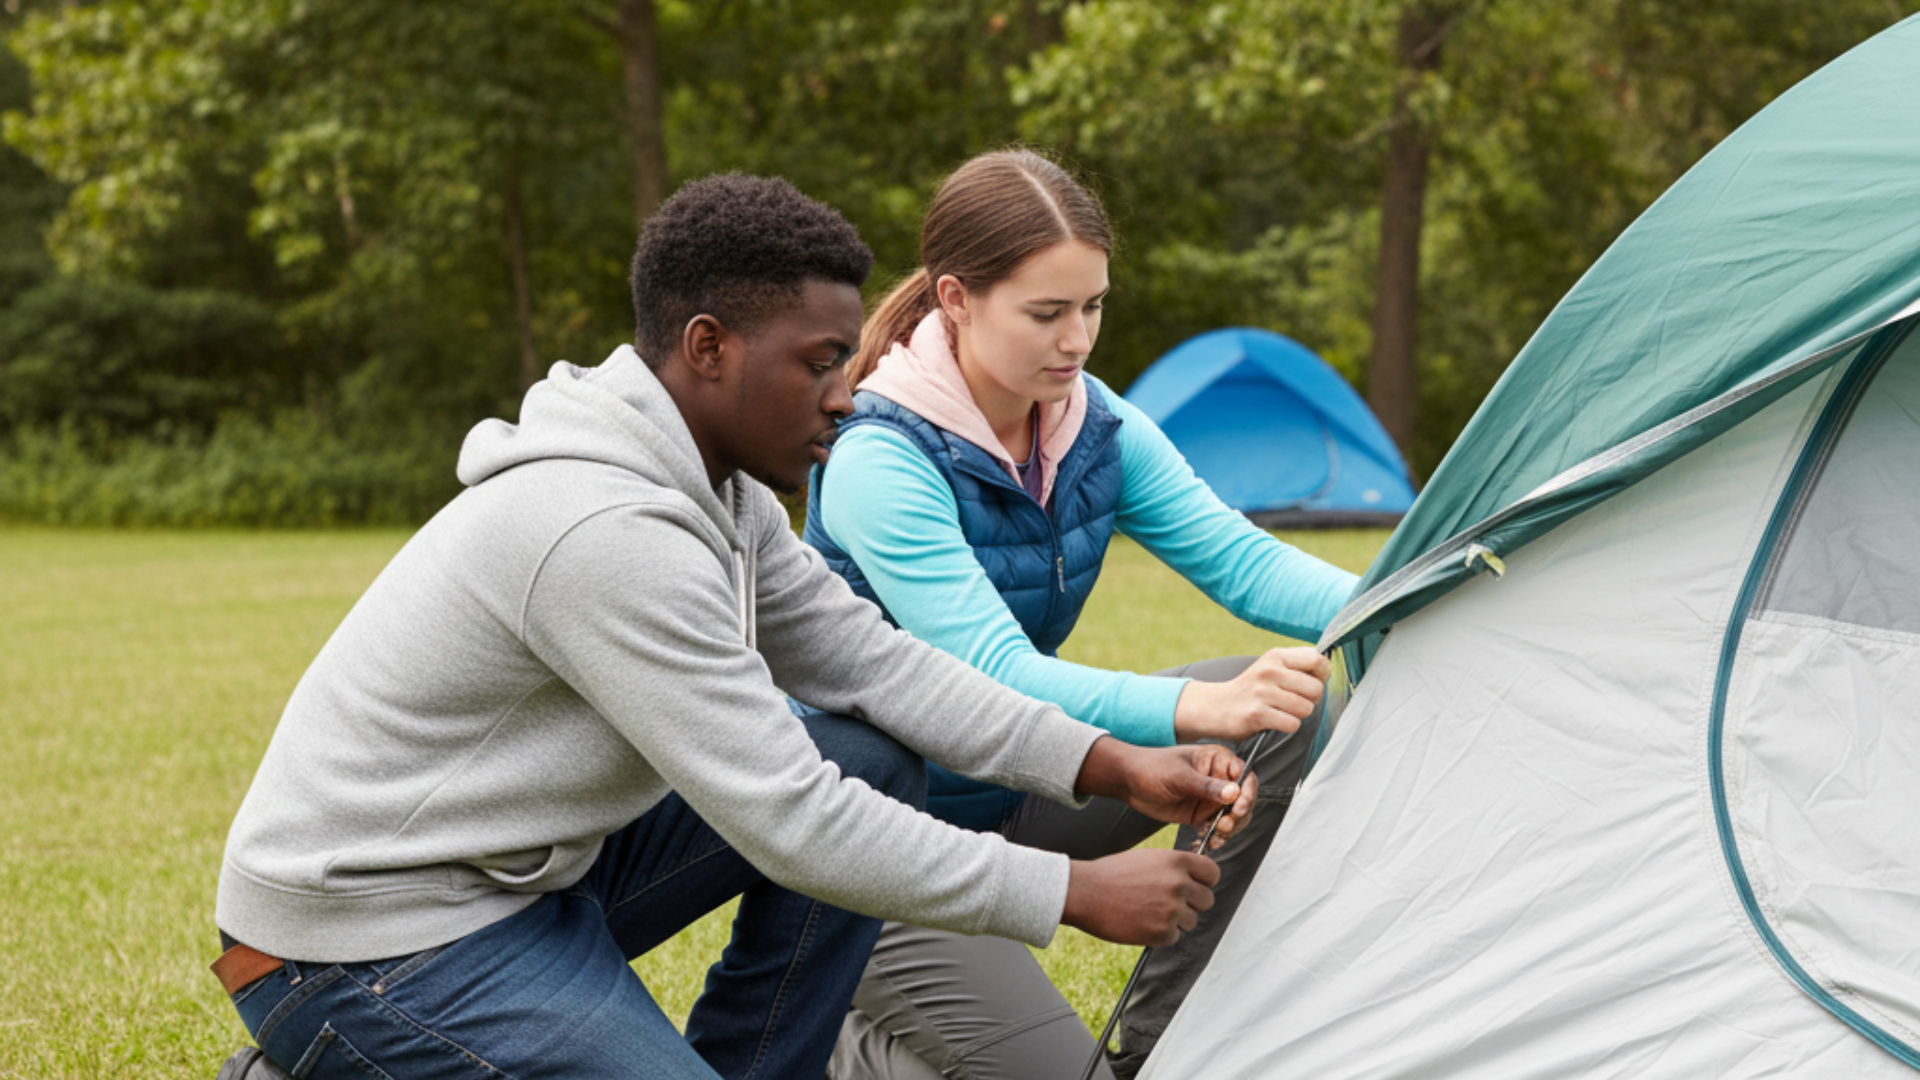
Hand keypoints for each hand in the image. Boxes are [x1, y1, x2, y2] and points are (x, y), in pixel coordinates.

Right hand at [1061, 848, 1219, 945]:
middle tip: (1168, 903)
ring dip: (1175, 920)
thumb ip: (1174, 868)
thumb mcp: (1148, 858)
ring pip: (1191, 921)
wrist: (1085, 892)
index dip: (1203, 882)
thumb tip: (1195, 881)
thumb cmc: (1112, 873)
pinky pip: (1174, 937)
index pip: (1212, 874)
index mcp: (1176, 861)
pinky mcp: (1162, 932)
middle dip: (1192, 904)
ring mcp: (1172, 910)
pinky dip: (1160, 934)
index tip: (1194, 886)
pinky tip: (1140, 922)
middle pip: (1207, 900)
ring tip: (1147, 911)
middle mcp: (1179, 884)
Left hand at [1074, 737, 1257, 844]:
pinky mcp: (1201, 814)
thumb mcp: (1179, 776)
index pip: (1244, 775)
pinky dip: (1218, 836)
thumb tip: (1234, 792)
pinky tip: (1211, 842)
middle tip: (1224, 825)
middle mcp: (1218, 779)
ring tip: (1217, 835)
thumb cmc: (1151, 768)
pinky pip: (1217, 827)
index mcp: (1217, 760)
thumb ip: (1206, 786)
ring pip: (1234, 817)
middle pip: (1243, 799)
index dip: (1246, 793)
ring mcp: (1210, 798)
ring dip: (1230, 828)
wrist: (1129, 782)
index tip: (1238, 808)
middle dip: (1238, 815)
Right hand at [1172, 646, 1329, 742]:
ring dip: (1297, 715)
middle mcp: (1269, 670)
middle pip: (1316, 688)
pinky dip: (1287, 727)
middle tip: (1292, 701)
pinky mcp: (1257, 714)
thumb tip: (1327, 667)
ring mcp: (1262, 692)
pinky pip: (1292, 724)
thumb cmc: (1251, 689)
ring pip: (1306, 708)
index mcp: (1276, 655)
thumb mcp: (1270, 666)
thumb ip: (1297, 664)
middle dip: (1309, 700)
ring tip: (1281, 710)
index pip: (1318, 661)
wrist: (1216, 706)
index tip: (1308, 683)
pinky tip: (1274, 721)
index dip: (1321, 676)